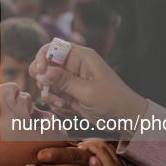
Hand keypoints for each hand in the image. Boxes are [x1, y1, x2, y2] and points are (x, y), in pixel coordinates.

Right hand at [29, 42, 147, 136]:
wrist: (124, 118)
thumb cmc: (113, 100)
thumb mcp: (88, 91)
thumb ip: (64, 81)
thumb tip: (44, 72)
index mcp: (82, 56)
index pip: (55, 46)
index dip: (43, 56)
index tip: (40, 71)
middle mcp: (74, 65)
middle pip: (46, 61)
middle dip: (40, 74)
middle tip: (44, 86)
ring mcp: (70, 79)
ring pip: (46, 78)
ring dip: (46, 89)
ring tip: (58, 100)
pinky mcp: (69, 92)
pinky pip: (52, 91)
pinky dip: (51, 98)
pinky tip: (61, 104)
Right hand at [79, 141, 137, 165]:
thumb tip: (92, 158)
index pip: (100, 148)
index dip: (88, 145)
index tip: (78, 147)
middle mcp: (118, 163)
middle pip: (104, 144)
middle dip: (91, 142)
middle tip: (79, 146)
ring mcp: (119, 165)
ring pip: (108, 147)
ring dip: (96, 144)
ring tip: (84, 148)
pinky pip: (110, 152)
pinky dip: (100, 149)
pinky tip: (93, 154)